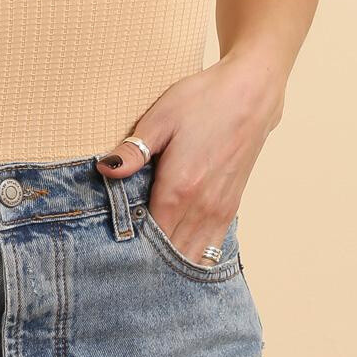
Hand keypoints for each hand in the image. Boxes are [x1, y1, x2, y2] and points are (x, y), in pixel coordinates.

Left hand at [92, 53, 283, 265]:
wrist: (252, 93)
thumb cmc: (204, 100)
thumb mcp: (161, 118)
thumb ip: (133, 151)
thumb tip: (104, 170)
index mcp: (179, 188)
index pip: (149, 237)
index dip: (129, 248)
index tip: (112, 248)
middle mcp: (201, 206)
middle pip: (170, 253)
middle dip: (147, 261)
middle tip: (124, 261)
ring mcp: (219, 210)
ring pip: (192, 256)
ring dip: (170, 262)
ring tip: (147, 263)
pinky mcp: (231, 207)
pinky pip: (212, 247)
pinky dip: (193, 255)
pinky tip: (177, 254)